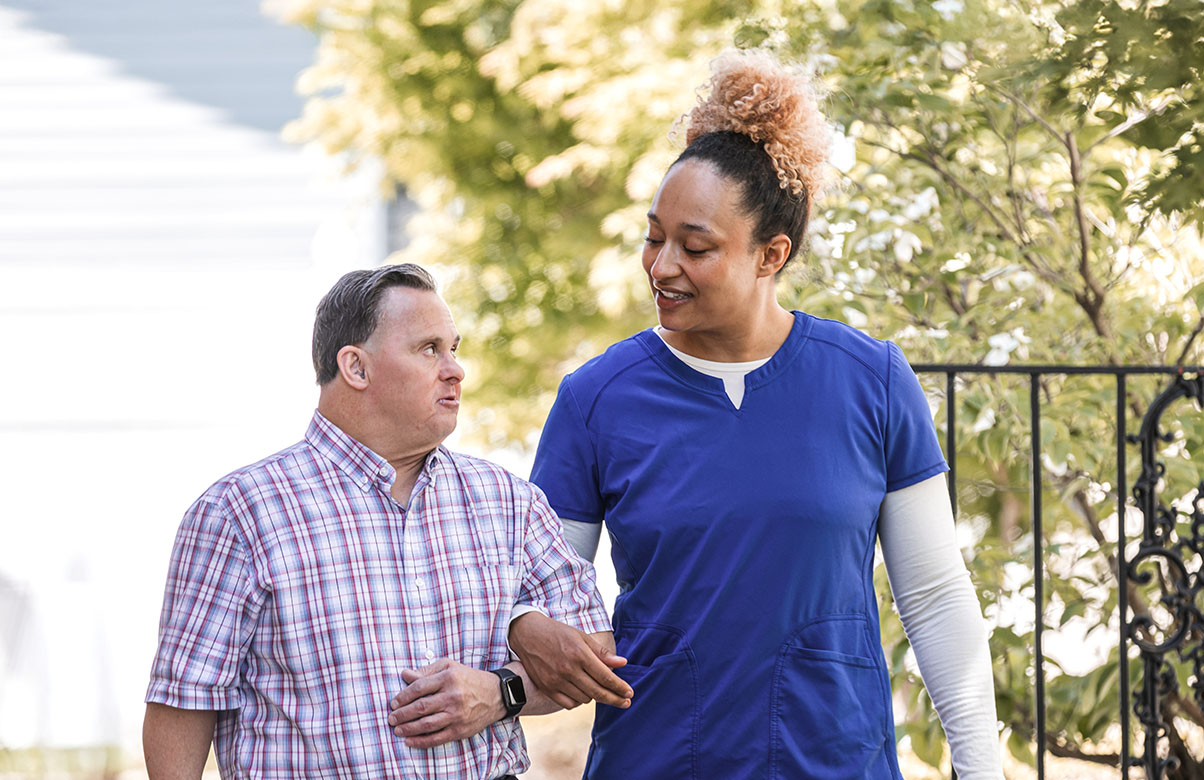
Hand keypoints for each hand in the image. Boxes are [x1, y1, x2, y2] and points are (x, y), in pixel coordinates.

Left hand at [387, 659, 504, 747]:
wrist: (496, 694)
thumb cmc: (469, 678)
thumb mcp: (449, 667)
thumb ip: (426, 671)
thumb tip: (404, 675)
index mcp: (448, 677)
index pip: (419, 687)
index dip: (403, 696)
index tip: (393, 703)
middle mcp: (453, 696)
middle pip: (420, 707)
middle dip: (402, 714)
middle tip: (391, 718)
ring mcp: (457, 714)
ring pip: (427, 724)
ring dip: (408, 729)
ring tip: (397, 730)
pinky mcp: (460, 729)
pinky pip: (437, 738)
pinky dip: (421, 742)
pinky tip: (410, 741)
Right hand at [509, 613, 631, 709]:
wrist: (527, 634)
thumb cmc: (557, 633)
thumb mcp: (581, 637)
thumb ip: (602, 653)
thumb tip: (623, 663)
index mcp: (579, 654)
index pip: (606, 677)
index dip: (620, 687)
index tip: (630, 692)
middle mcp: (568, 669)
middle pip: (597, 692)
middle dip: (615, 699)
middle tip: (626, 702)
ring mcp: (556, 680)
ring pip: (584, 699)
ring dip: (595, 697)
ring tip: (600, 690)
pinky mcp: (546, 688)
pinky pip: (568, 704)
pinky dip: (578, 701)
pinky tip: (583, 694)